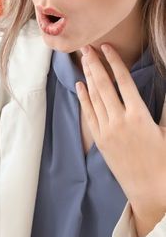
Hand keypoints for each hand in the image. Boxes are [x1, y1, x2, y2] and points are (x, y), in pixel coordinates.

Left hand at [76, 43, 165, 235]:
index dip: (114, 62)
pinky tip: (79, 85)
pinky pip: (89, 114)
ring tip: (82, 60)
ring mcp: (107, 130)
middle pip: (103, 85)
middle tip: (86, 47)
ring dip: (87, 76)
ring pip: (94, 98)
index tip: (106, 47)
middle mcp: (120, 120)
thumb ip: (154, 108)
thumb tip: (141, 92)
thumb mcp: (164, 129)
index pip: (123, 82)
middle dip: (94, 64)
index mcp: (140, 116)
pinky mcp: (99, 140)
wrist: (151, 189)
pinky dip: (83, 98)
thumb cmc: (163, 160)